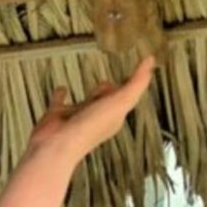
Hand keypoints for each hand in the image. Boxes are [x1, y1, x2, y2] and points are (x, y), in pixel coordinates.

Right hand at [24, 58, 153, 162]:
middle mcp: (96, 118)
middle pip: (109, 101)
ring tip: (95, 86)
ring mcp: (76, 117)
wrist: (56, 145)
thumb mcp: (121, 102)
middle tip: (117, 81)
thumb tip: (151, 61)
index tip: (140, 72)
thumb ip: (137, 82)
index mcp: (114, 116)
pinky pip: (60, 102)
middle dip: (113, 91)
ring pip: (88, 102)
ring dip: (92, 94)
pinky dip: (61, 95)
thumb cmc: (89, 128)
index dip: (133, 85)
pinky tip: (62, 89)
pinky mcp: (57, 115)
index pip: (127, 97)